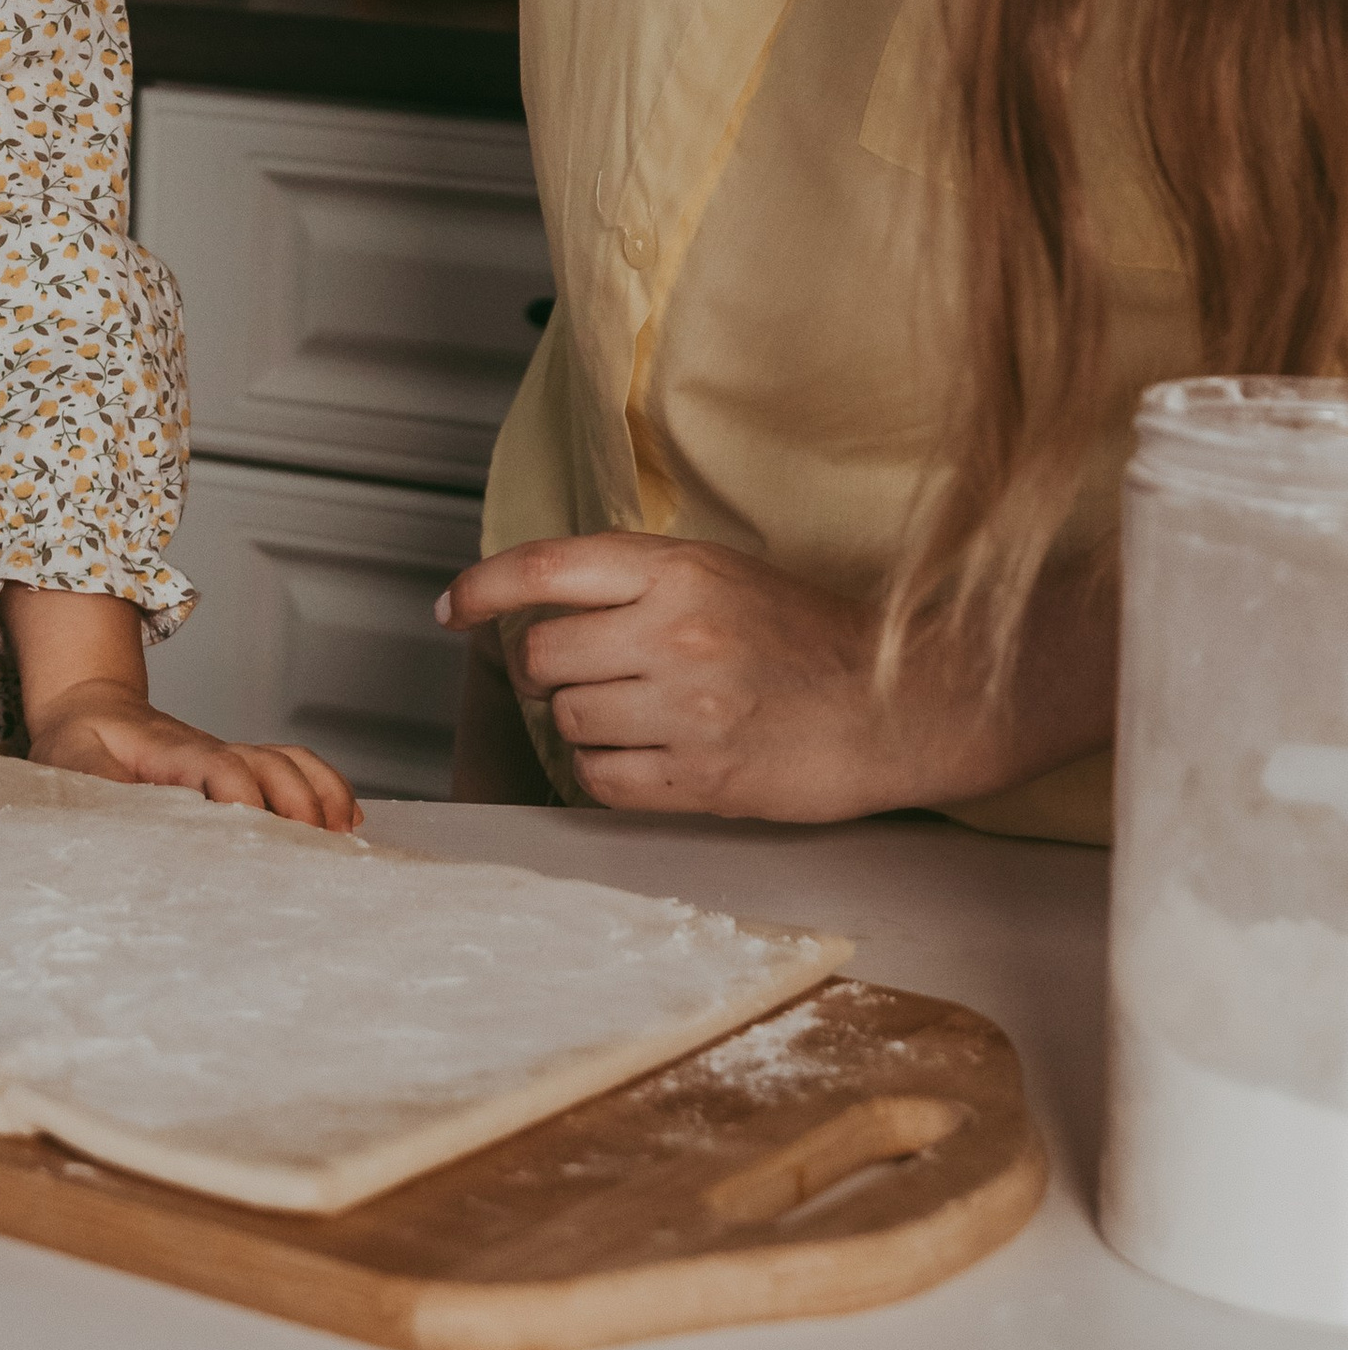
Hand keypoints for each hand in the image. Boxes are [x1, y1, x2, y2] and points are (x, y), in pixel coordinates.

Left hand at [29, 678, 363, 832]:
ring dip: (320, 797)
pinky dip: (326, 789)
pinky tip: (344, 821)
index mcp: (169, 754)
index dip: (242, 793)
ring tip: (338, 844)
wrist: (89, 711)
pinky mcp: (240, 771)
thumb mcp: (68, 769)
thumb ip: (91, 793)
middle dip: (299, 805)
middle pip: (271, 765)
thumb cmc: (76, 747)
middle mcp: (210, 753)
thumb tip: (109, 832)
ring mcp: (230, 759)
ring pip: (290, 764)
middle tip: (314, 856)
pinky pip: (294, 768)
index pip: (218, 766)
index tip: (256, 827)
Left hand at [438, 534, 911, 823]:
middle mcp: (676, 634)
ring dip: (582, 722)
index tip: (452, 608)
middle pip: (540, 656)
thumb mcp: (723, 574)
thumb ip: (638, 578)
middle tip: (577, 674)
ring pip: (567, 721)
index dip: (482, 587)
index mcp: (679, 571)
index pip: (545, 568)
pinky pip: (600, 781)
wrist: (897, 705)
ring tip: (637, 714)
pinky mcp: (701, 780)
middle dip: (543, 670)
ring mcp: (688, 710)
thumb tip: (540, 596)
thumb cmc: (808, 636)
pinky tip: (644, 756)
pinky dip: (605, 772)